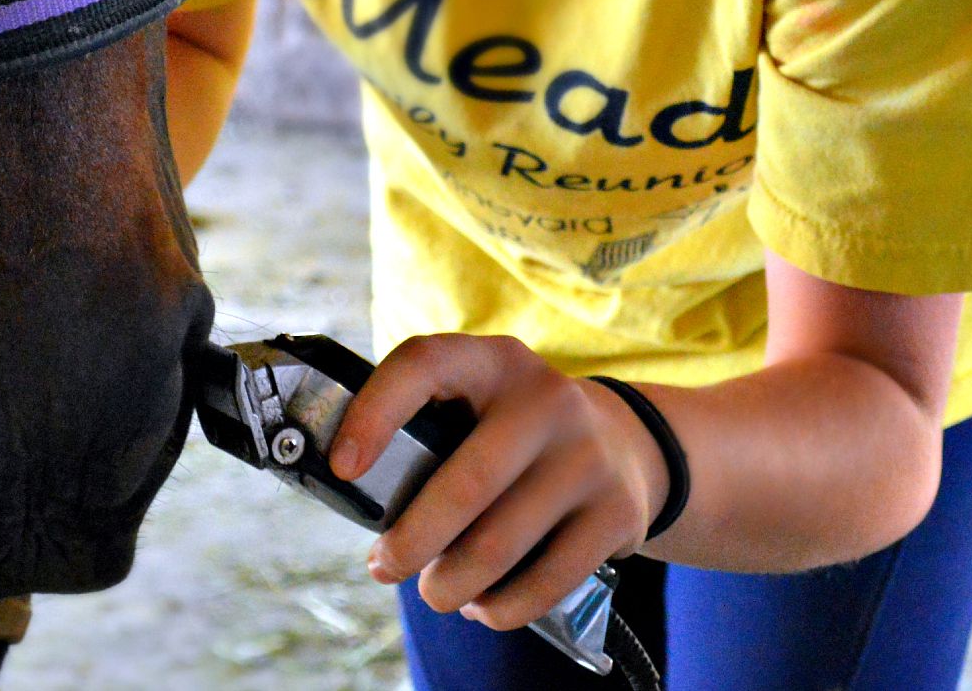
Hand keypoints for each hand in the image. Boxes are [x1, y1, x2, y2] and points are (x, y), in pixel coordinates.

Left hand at [327, 334, 669, 630]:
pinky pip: (545, 581)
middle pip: (466, 485)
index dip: (375, 413)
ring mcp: (589, 456)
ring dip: (450, 584)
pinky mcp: (618, 512)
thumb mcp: (482, 405)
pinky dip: (500, 607)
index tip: (343, 467)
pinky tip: (483, 603)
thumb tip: (355, 494)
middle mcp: (548, 399)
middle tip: (384, 567)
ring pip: (499, 546)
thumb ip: (429, 430)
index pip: (425, 364)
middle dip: (411, 542)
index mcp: (496, 363)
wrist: (628, 443)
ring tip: (435, 590)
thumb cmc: (519, 435)